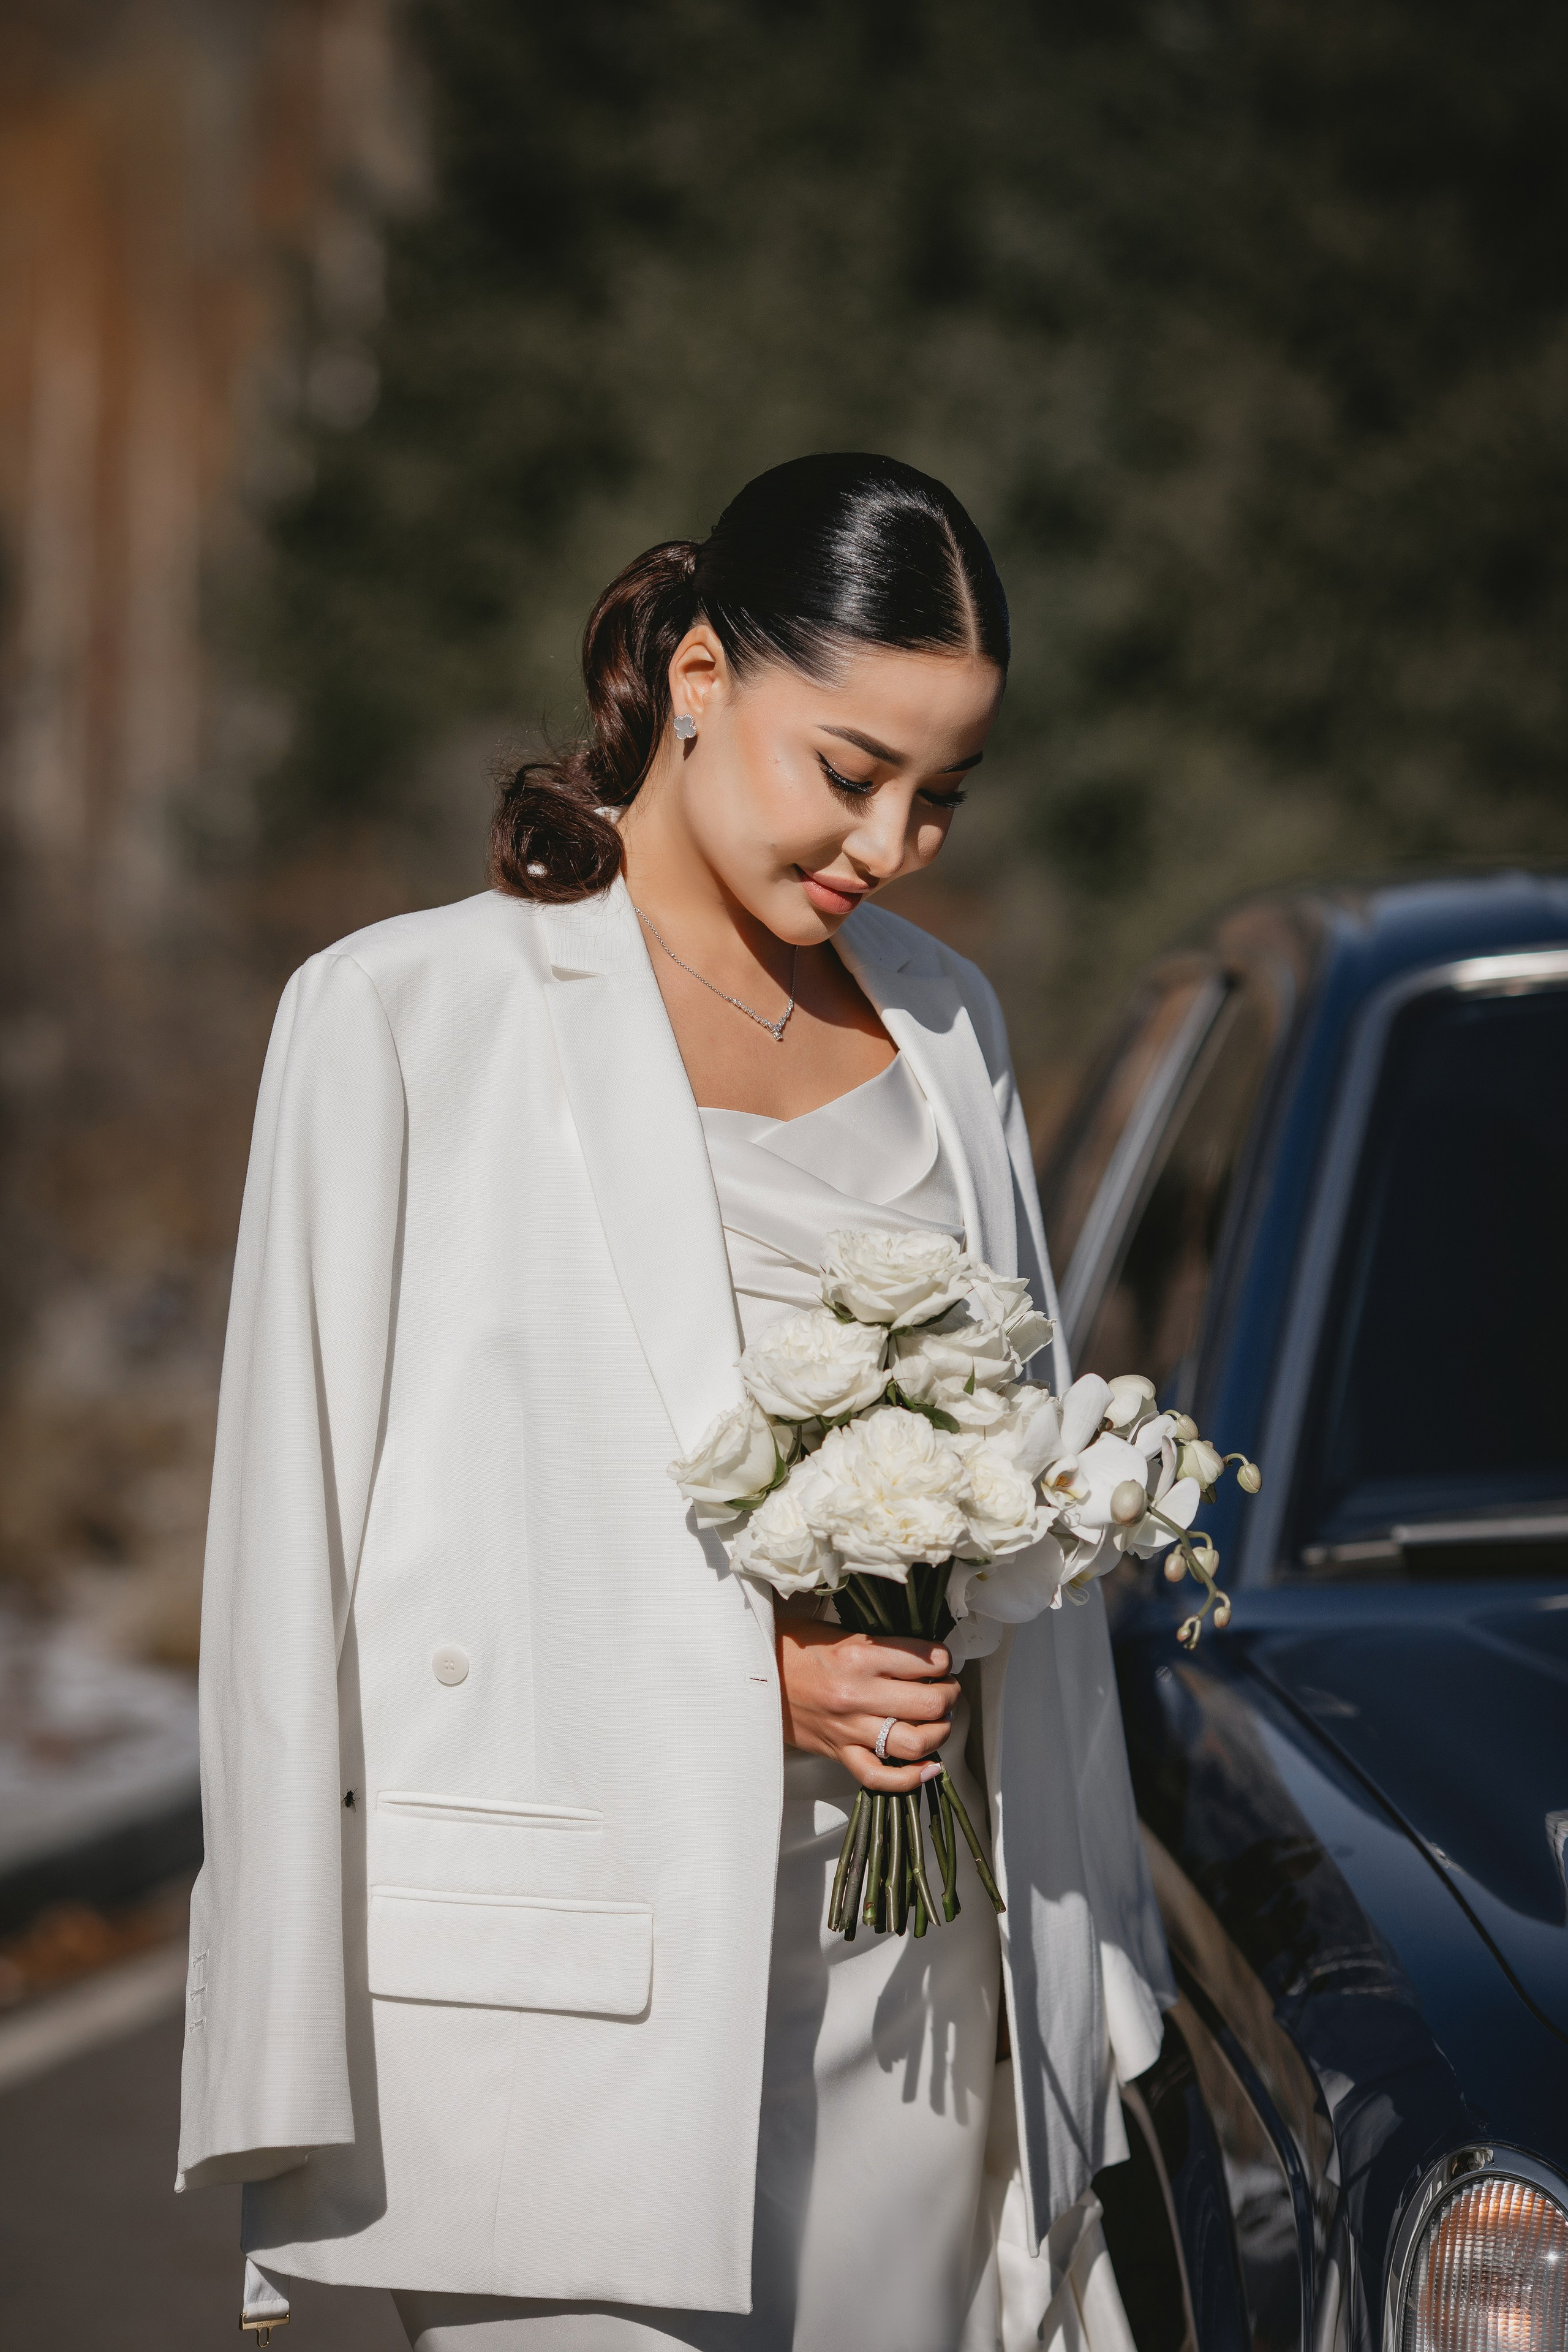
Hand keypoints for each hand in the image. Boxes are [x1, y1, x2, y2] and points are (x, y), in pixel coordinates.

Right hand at [776, 1619, 958, 1792]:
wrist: (752, 1675)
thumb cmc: (795, 1649)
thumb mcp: (840, 1633)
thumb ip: (882, 1646)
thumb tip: (925, 1657)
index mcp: (859, 1656)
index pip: (927, 1659)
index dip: (945, 1660)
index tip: (943, 1661)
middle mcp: (857, 1694)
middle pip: (930, 1703)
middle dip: (950, 1696)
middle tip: (947, 1690)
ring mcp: (848, 1728)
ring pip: (914, 1742)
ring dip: (938, 1734)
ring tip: (938, 1722)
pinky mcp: (838, 1752)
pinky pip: (879, 1776)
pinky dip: (910, 1778)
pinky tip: (928, 1768)